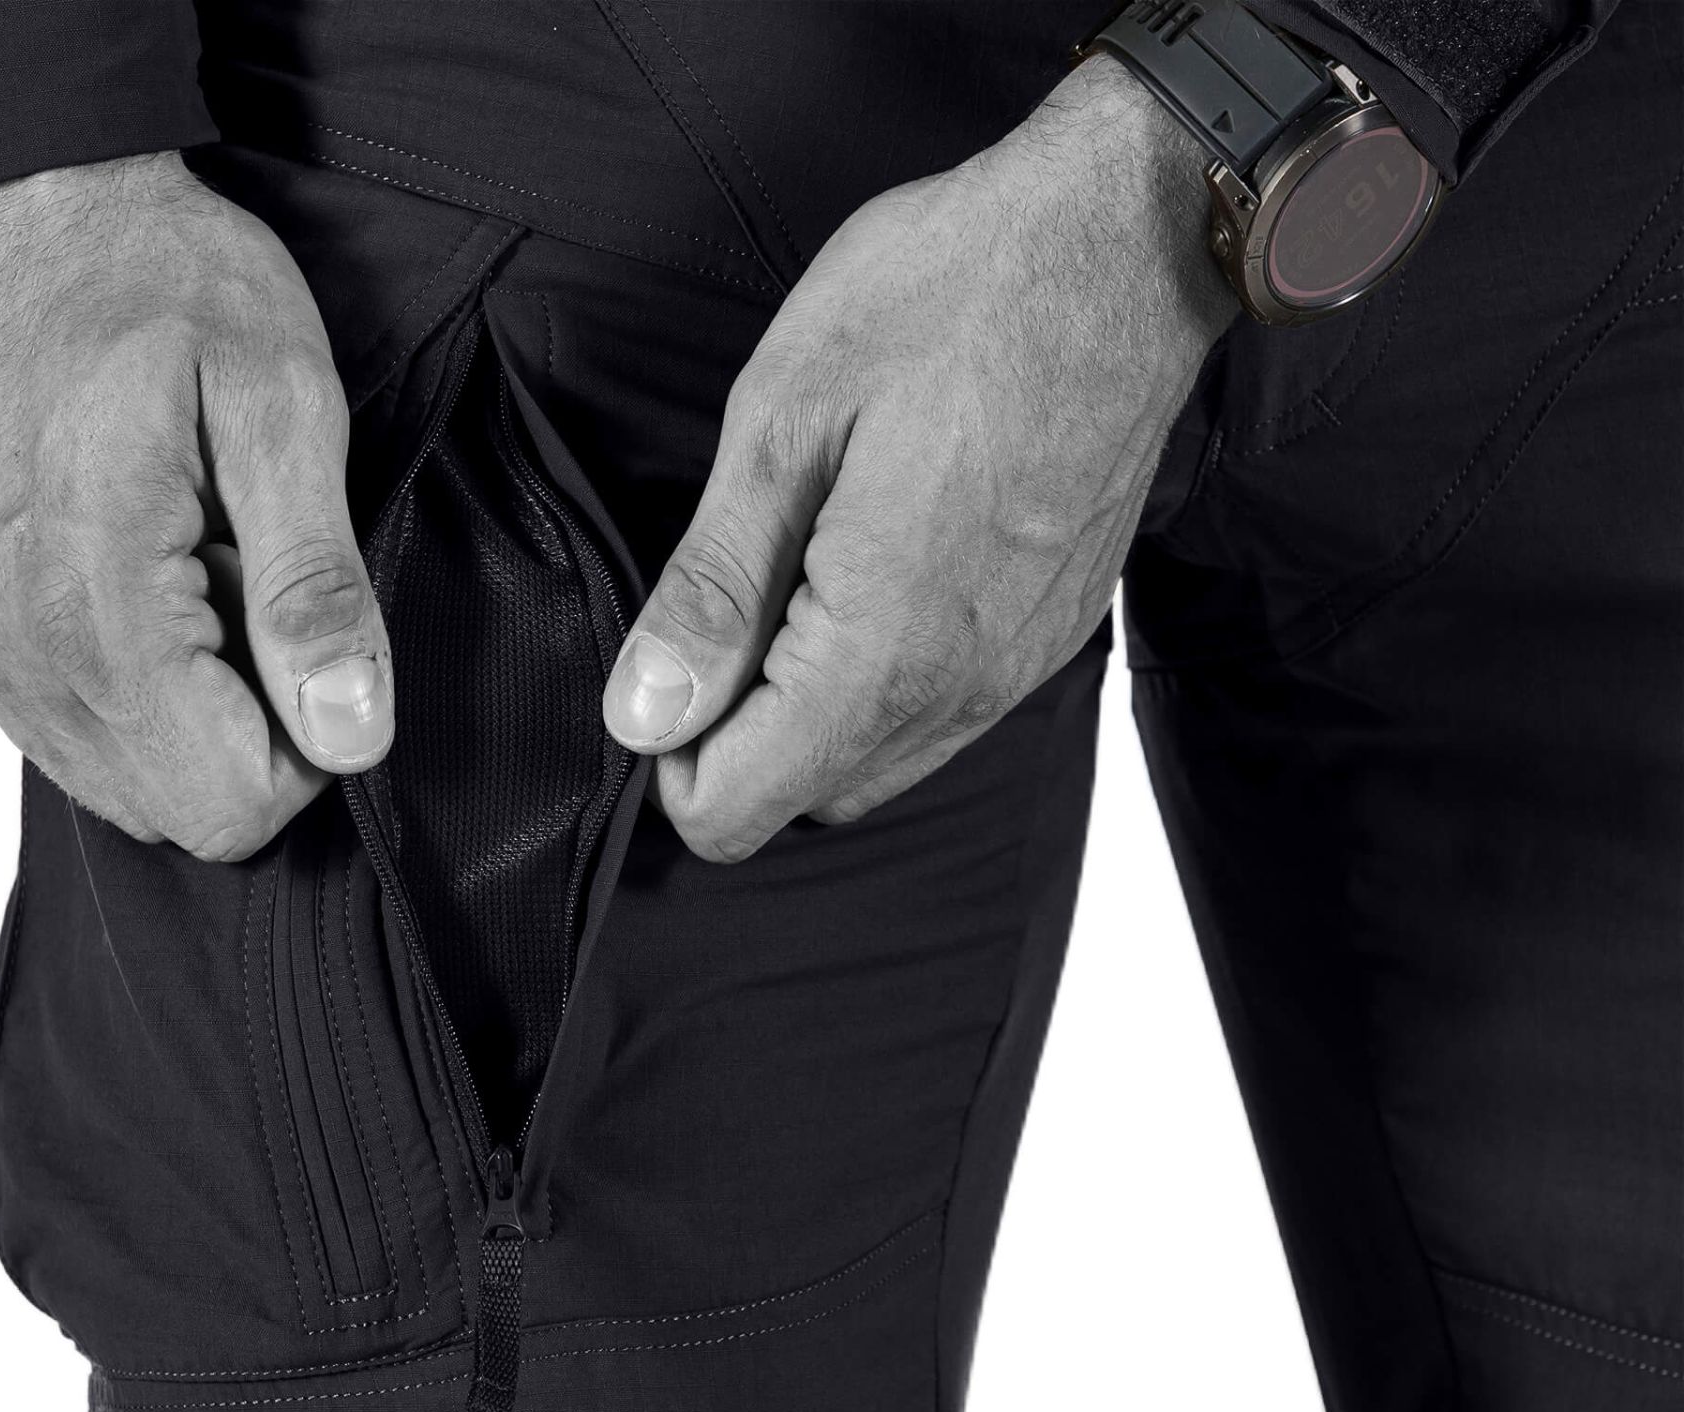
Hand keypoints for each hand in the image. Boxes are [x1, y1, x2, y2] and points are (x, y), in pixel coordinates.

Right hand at [0, 153, 391, 859]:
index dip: (308, 750)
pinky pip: (70, 731)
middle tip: (252, 583)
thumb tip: (352, 734)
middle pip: (176, 808)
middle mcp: (7, 650)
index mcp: (91, 604)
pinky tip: (144, 570)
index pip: (226, 805)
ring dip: (190, 704)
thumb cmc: (162, 281)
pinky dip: (130, 681)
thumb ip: (316, 589)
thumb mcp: (282, 409)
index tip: (316, 643)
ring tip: (198, 565)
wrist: (22, 203)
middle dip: (249, 725)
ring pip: (123, 781)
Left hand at [601, 56, 1235, 860]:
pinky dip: (878, 684)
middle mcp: (955, 693)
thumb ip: (711, 592)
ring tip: (801, 569)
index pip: (733, 809)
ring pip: (870, 768)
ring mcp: (1013, 674)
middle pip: (799, 802)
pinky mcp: (1046, 641)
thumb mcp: (785, 423)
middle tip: (730, 593)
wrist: (1129, 242)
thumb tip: (642, 716)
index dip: (668, 752)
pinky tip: (872, 570)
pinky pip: (936, 719)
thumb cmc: (954, 298)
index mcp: (876, 654)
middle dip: (734, 735)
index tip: (673, 652)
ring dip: (806, 711)